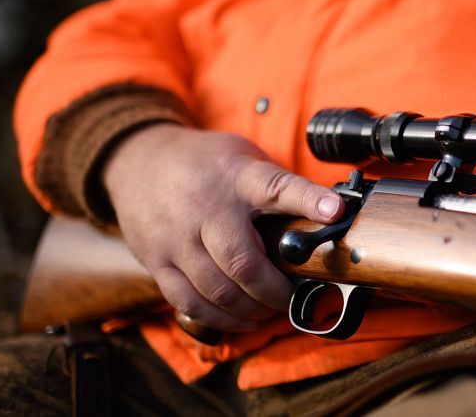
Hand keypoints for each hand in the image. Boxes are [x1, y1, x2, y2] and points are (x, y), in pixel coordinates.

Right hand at [103, 124, 343, 331]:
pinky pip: (188, 301)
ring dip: (250, 308)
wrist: (140, 159)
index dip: (309, 200)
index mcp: (238, 178)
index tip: (336, 211)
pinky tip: (241, 319)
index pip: (277, 187)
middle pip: (242, 261)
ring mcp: (177, 237)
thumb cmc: (206, 163)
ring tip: (269, 309)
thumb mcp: (245, 157)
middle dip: (274, 289)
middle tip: (291, 295)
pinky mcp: (156, 260)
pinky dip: (220, 318)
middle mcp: (206, 209)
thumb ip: (278, 185)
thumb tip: (328, 213)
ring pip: (216, 290)